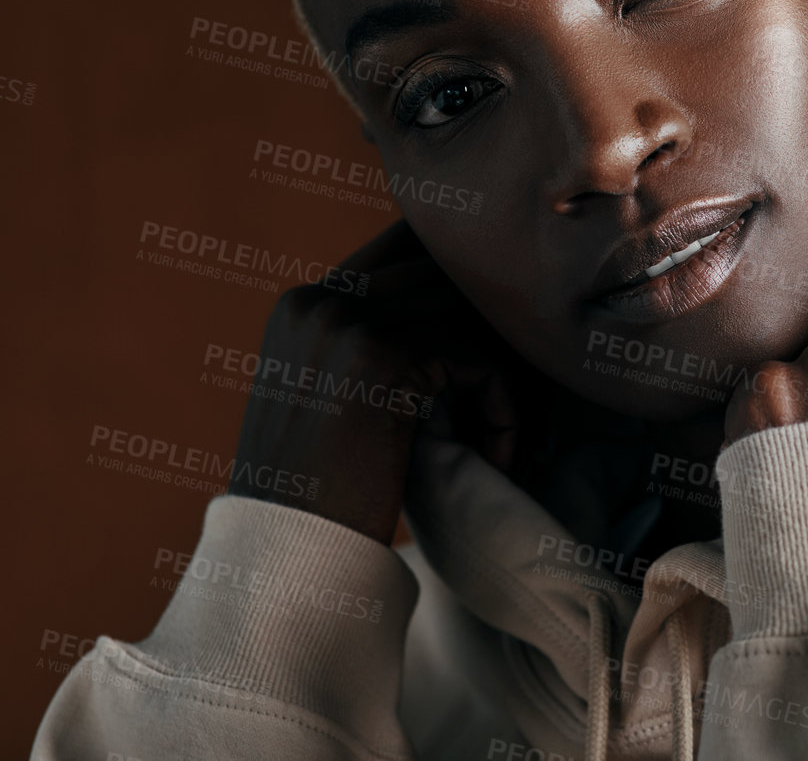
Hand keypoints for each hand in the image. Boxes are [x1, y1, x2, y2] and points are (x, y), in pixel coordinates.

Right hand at [228, 219, 525, 543]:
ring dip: (504, 379)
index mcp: (305, 302)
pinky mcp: (382, 355)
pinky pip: (481, 361)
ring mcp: (346, 320)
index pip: (406, 249)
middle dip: (496, 329)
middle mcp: (321, 298)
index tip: (504, 339)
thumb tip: (458, 306)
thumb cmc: (320, 494)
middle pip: (446, 274)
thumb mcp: (333, 400)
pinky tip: (500, 460)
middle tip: (519, 390)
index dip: (467, 285)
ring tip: (506, 434)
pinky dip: (503, 412)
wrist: (287, 557)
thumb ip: (374, 345)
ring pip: (471, 316)